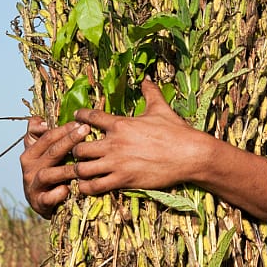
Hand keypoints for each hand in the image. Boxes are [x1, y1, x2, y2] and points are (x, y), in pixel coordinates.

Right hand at [21, 117, 90, 217]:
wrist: (45, 203)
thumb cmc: (50, 172)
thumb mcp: (45, 153)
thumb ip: (44, 136)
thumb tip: (43, 120)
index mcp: (30, 153)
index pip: (46, 137)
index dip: (62, 129)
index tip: (79, 122)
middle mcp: (29, 167)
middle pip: (50, 151)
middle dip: (69, 140)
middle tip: (86, 130)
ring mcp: (33, 185)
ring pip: (48, 174)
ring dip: (66, 169)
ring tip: (83, 164)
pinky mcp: (38, 203)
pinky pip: (47, 198)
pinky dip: (57, 194)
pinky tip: (68, 189)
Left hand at [72, 78, 204, 195]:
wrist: (190, 154)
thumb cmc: (176, 131)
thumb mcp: (161, 108)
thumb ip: (150, 93)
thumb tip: (147, 78)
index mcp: (121, 124)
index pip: (90, 117)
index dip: (79, 116)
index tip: (76, 118)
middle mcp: (115, 143)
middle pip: (78, 147)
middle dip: (75, 150)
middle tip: (79, 152)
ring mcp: (118, 163)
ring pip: (82, 169)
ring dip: (79, 170)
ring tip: (81, 170)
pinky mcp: (124, 180)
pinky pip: (95, 186)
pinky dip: (87, 187)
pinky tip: (87, 185)